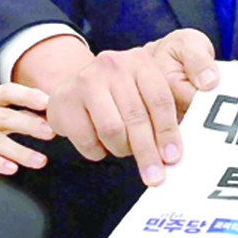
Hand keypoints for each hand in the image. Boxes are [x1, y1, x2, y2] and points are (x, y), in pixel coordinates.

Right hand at [0, 83, 52, 173]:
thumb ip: (5, 113)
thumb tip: (42, 116)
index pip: (7, 92)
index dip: (27, 95)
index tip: (47, 101)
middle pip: (4, 117)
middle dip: (30, 124)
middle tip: (52, 132)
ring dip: (20, 151)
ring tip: (40, 161)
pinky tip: (12, 169)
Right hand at [47, 30, 218, 186]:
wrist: (73, 87)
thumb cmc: (114, 94)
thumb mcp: (142, 93)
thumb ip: (160, 116)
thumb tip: (171, 152)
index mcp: (140, 61)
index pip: (159, 100)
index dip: (168, 132)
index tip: (172, 157)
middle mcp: (113, 65)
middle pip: (136, 118)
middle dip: (147, 152)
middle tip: (154, 176)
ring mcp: (86, 81)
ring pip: (112, 130)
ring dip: (121, 148)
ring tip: (122, 147)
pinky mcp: (65, 101)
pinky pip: (88, 140)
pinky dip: (98, 150)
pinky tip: (100, 142)